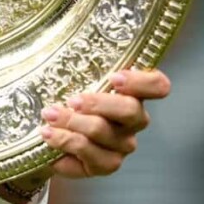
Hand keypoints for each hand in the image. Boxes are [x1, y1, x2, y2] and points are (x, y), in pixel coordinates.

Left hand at [40, 68, 169, 178]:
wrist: (46, 138)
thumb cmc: (63, 102)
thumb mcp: (70, 79)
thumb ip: (77, 64)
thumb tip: (58, 38)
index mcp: (131, 94)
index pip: (157, 86)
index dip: (142, 82)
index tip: (115, 78)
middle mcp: (132, 122)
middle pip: (130, 110)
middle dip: (97, 103)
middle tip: (71, 100)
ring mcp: (120, 146)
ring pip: (103, 133)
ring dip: (71, 124)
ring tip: (48, 117)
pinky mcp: (104, 165)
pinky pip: (88, 157)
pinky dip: (64, 145)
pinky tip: (48, 137)